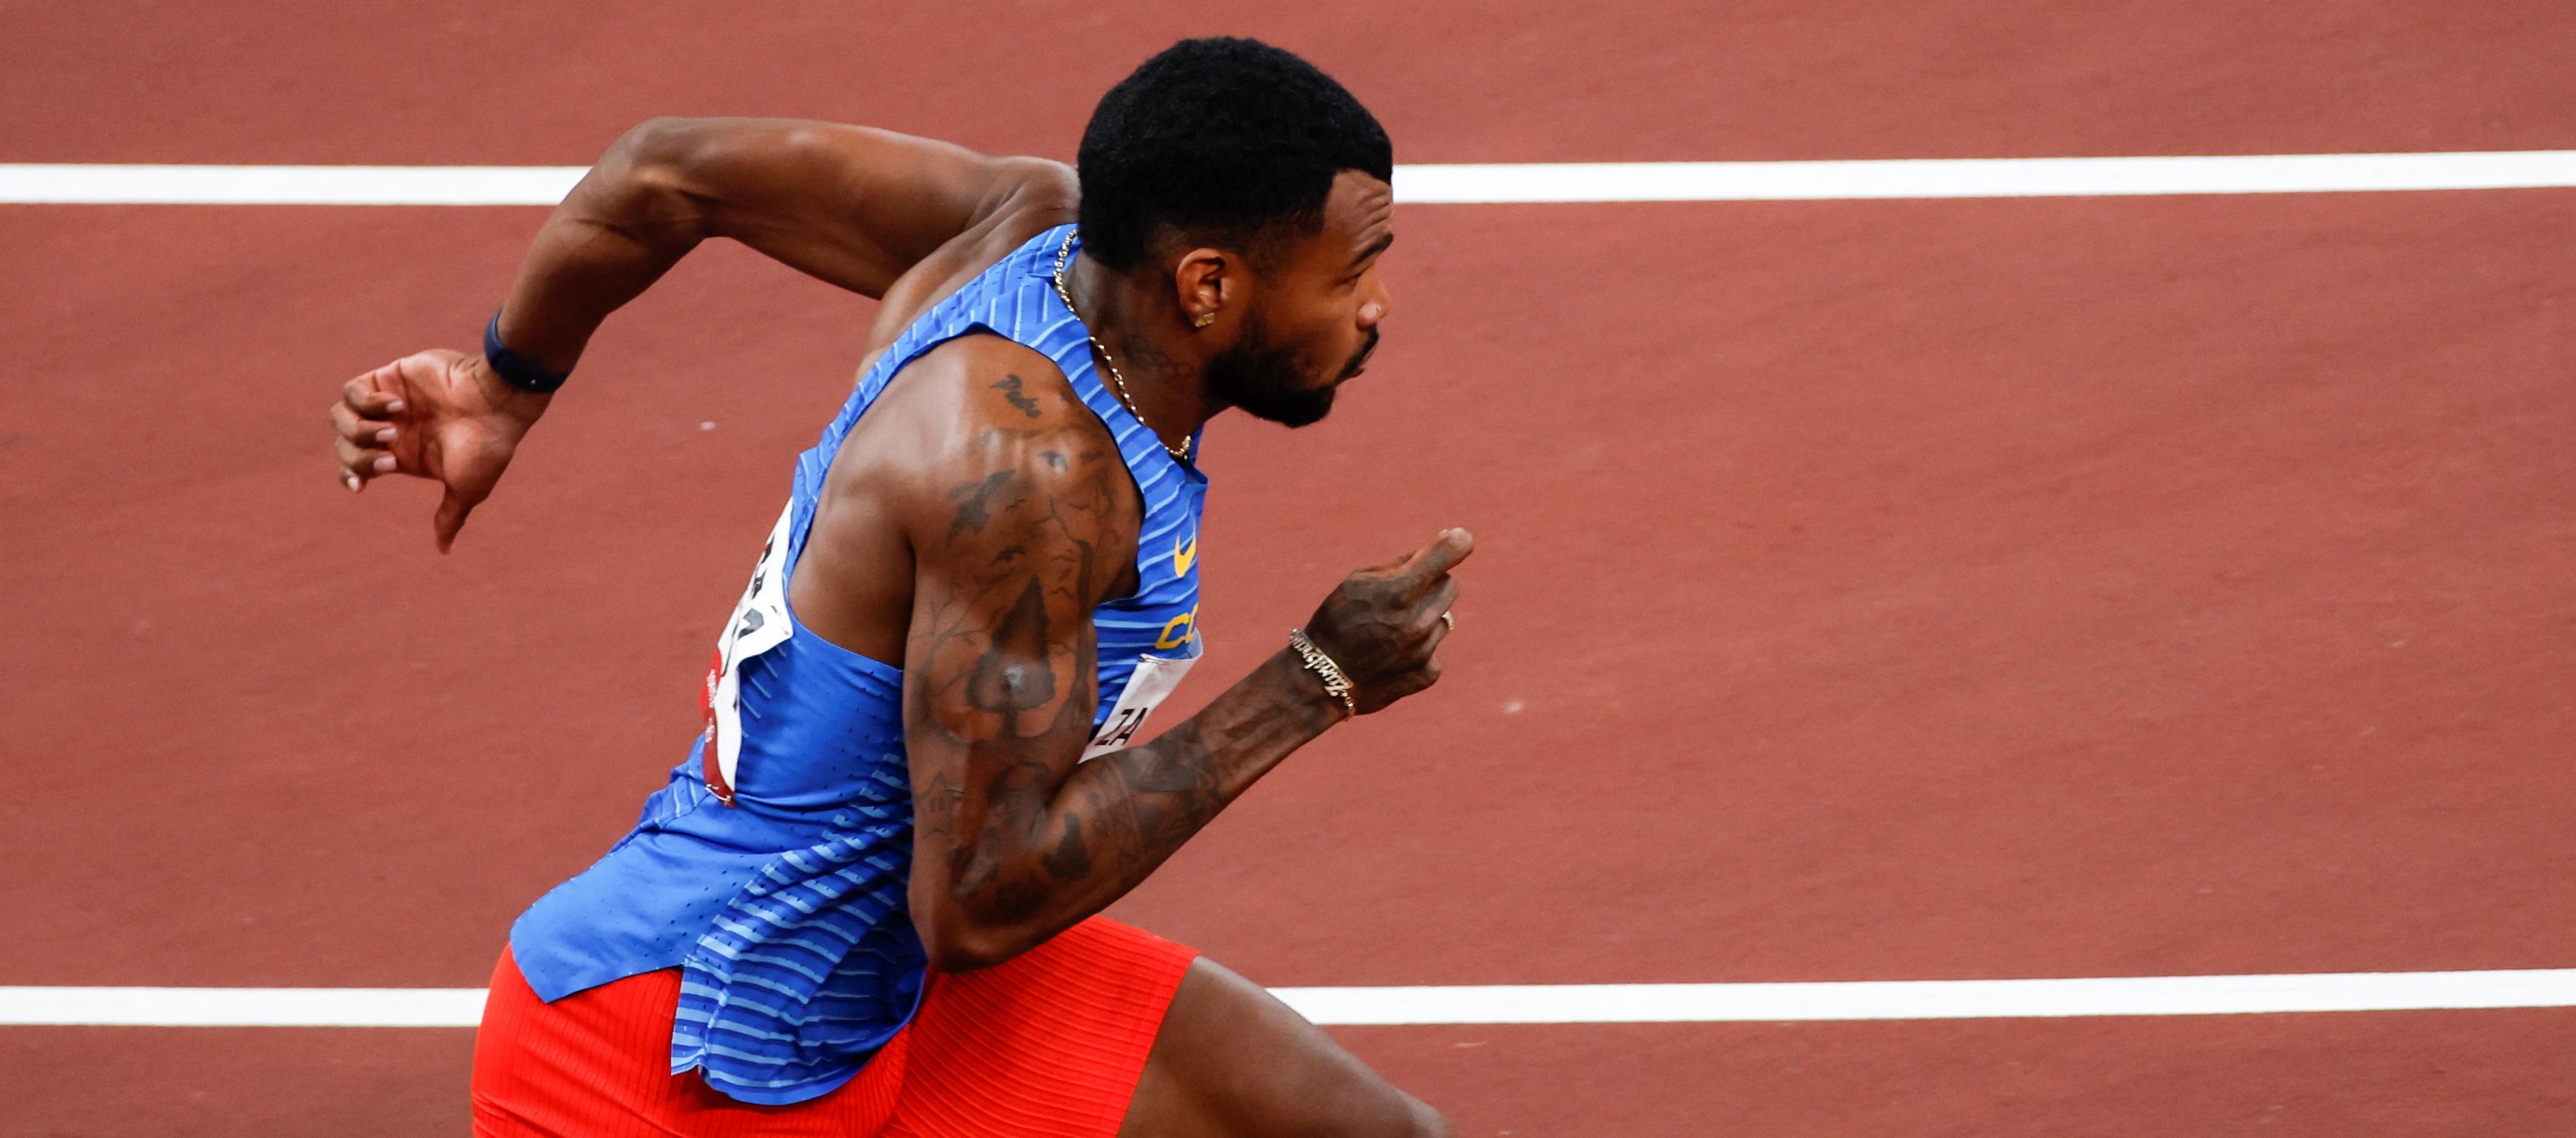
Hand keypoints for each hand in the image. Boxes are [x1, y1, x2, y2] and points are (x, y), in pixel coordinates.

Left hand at [330, 349, 550, 551]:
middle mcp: (390, 428)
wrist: (497, 403)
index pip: (354, 466)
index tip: (359, 487)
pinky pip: (352, 390)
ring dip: (360, 430)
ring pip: (340, 416)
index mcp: (401, 456)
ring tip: (393, 430)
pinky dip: (366, 402)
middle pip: (343, 444)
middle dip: (360, 456)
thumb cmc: (486, 447)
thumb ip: (450, 516)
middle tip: (392, 457)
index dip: (348, 475)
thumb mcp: (467, 488)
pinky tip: (397, 406)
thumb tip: (443, 550)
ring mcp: (387, 402)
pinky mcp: (389, 377)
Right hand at [1302, 528, 1473, 713]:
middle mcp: (1417, 621)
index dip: (1456, 542)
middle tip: (1404, 594)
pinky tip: (1393, 654)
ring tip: (1391, 630)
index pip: (1446, 555)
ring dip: (1425, 617)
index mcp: (1398, 591)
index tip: (1460, 538)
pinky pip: (1435, 648)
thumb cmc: (1337, 621)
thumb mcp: (1358, 581)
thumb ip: (1400, 564)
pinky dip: (1419, 648)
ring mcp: (1425, 650)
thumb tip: (1438, 549)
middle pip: (1449, 585)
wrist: (1323, 680)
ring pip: (1443, 618)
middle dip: (1431, 583)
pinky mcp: (1428, 673)